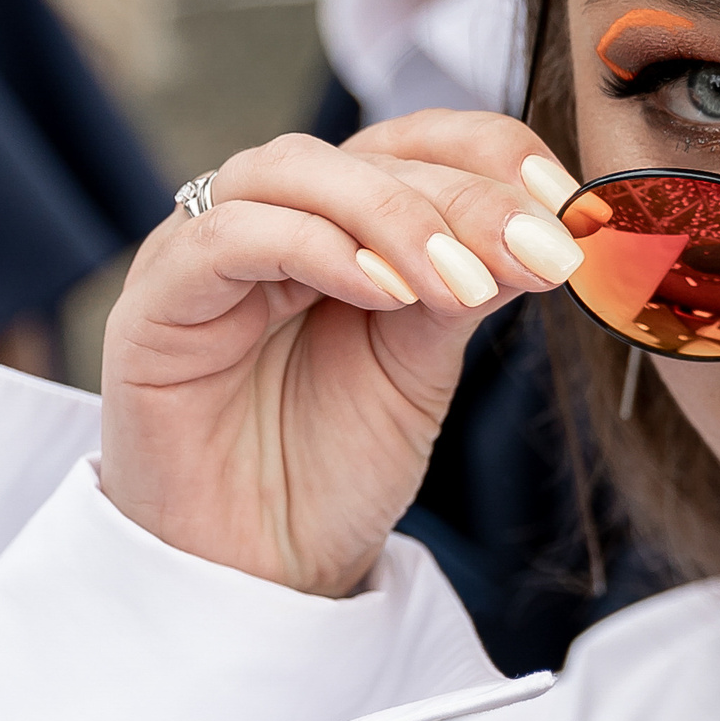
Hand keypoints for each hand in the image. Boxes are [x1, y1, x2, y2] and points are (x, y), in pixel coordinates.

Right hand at [98, 112, 584, 595]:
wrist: (259, 578)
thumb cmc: (328, 471)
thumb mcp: (420, 365)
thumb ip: (462, 286)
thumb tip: (540, 227)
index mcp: (333, 225)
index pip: (408, 142)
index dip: (488, 152)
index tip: (566, 200)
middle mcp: (265, 222)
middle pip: (359, 155)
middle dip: (460, 197)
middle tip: (535, 251)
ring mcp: (200, 256)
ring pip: (289, 171)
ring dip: (392, 214)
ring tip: (462, 281)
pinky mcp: (153, 305)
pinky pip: (226, 238)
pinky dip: (313, 247)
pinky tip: (384, 293)